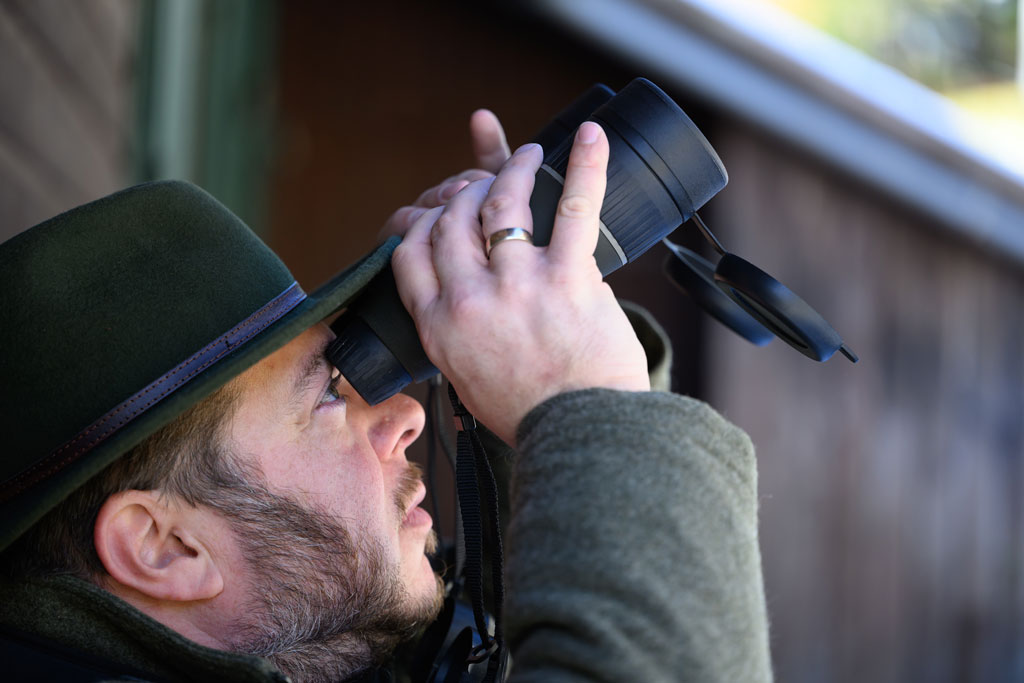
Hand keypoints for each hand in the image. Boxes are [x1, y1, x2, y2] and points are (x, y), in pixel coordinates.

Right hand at [392, 122, 649, 445]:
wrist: (582, 437)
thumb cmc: (530, 415)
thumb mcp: (465, 385)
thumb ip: (452, 342)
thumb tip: (452, 318)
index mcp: (438, 327)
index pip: (409, 253)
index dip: (419, 222)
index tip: (438, 213)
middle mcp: (469, 299)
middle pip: (450, 221)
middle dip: (464, 193)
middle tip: (487, 183)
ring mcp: (518, 284)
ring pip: (502, 203)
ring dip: (513, 170)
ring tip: (529, 156)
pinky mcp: (570, 277)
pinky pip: (575, 208)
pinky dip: (585, 166)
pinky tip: (589, 137)